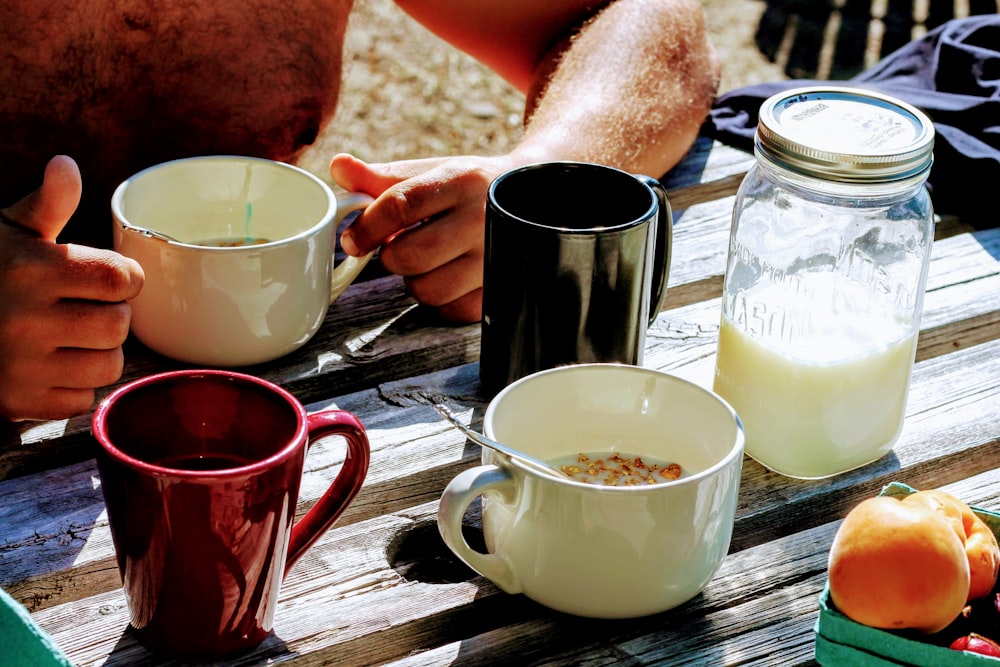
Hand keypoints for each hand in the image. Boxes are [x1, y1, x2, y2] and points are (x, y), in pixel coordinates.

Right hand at [0, 156, 143, 420]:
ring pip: (110, 365)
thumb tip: (66, 165)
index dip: (122, 277)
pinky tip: (50, 366)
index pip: (122, 277)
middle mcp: (26, 317)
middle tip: (81, 309)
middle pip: (120, 324)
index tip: (103, 277)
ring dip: (98, 353)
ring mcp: (22, 364)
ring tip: (68, 337)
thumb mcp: (10, 234)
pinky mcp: (21, 402)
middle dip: (110, 315)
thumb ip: (48, 204)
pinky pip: (84, 398)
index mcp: (31, 269)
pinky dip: (74, 386)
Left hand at [330, 153, 517, 322]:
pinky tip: (450, 275)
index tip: (354, 240)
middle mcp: (483, 219)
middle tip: (398, 246)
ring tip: (429, 260)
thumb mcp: (432, 172)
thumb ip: (382, 176)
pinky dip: (441, 299)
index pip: (399, 206)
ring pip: (427, 290)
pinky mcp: (502, 290)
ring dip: (416, 280)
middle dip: (391, 256)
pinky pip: (451, 311)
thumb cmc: (470, 186)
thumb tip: (338, 167)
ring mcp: (497, 258)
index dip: (367, 227)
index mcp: (461, 180)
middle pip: (409, 256)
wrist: (535, 199)